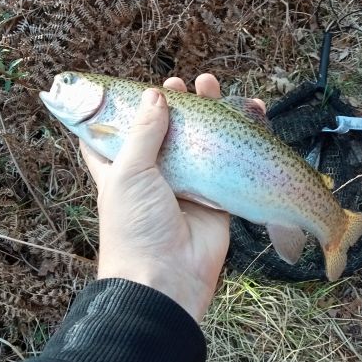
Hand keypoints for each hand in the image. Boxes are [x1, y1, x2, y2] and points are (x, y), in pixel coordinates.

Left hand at [79, 74, 229, 321]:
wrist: (167, 278)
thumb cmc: (135, 227)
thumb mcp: (129, 173)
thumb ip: (144, 133)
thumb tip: (156, 95)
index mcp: (120, 169)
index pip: (112, 135)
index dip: (120, 111)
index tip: (132, 88)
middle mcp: (152, 174)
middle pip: (163, 131)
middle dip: (173, 105)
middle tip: (182, 83)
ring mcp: (185, 184)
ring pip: (197, 141)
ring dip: (206, 114)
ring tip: (212, 85)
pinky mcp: (214, 195)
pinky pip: (228, 162)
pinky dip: (239, 140)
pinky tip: (248, 114)